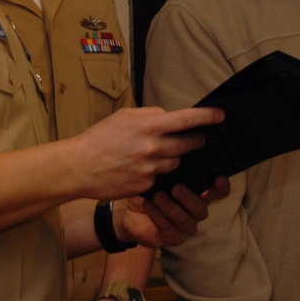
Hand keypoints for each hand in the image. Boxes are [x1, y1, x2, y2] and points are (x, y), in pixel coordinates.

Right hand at [68, 106, 224, 199]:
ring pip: (175, 162)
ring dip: (172, 157)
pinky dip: (156, 172)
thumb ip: (150, 115)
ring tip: (154, 154)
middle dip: (194, 141)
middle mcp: (153, 148)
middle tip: (196, 139)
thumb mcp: (124, 116)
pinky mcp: (146, 186)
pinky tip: (141, 168)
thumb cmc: (99, 138)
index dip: (207, 117)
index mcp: (149, 126)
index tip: (220, 115)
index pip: (186, 120)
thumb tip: (169, 116)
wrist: (79, 167)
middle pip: (188, 144)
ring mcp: (150, 169)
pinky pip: (161, 177)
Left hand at [118, 175, 230, 247]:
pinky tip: (149, 206)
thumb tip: (175, 154)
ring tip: (158, 196)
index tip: (217, 179)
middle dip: (189, 198)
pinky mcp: (173, 238)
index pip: (219, 192)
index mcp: (199, 194)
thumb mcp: (160, 177)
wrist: (127, 212)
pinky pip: (169, 230)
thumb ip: (172, 169)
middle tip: (175, 188)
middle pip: (201, 208)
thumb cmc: (149, 190)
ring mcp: (186, 227)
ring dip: (171, 208)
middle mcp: (196, 212)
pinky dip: (158, 217)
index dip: (221, 187)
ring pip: (185, 220)